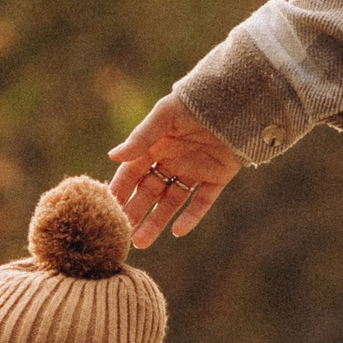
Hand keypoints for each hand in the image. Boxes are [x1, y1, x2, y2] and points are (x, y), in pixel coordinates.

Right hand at [107, 92, 241, 247]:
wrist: (235, 100)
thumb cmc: (195, 101)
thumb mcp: (165, 116)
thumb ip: (141, 138)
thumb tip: (113, 156)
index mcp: (155, 146)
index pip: (132, 173)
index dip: (120, 190)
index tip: (107, 210)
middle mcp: (171, 161)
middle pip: (149, 192)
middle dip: (135, 212)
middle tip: (122, 233)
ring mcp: (194, 171)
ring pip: (171, 202)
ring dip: (156, 221)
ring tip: (141, 241)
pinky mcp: (216, 178)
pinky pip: (202, 202)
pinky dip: (191, 217)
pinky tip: (178, 231)